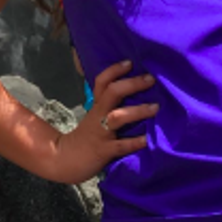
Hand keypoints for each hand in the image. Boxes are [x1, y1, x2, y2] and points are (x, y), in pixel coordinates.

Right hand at [49, 59, 156, 183]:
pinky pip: (120, 146)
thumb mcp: (95, 115)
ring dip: (137, 111)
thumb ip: (109, 104)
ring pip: (117, 117)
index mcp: (97, 106)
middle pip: (112, 93)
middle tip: (150, 79)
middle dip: (131, 84)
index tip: (130, 62)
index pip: (102, 81)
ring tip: (155, 107)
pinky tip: (147, 140)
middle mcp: (98, 115)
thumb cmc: (87, 135)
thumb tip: (132, 90)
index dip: (114, 70)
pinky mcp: (104, 150)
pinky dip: (134, 142)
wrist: (65, 159)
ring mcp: (101, 133)